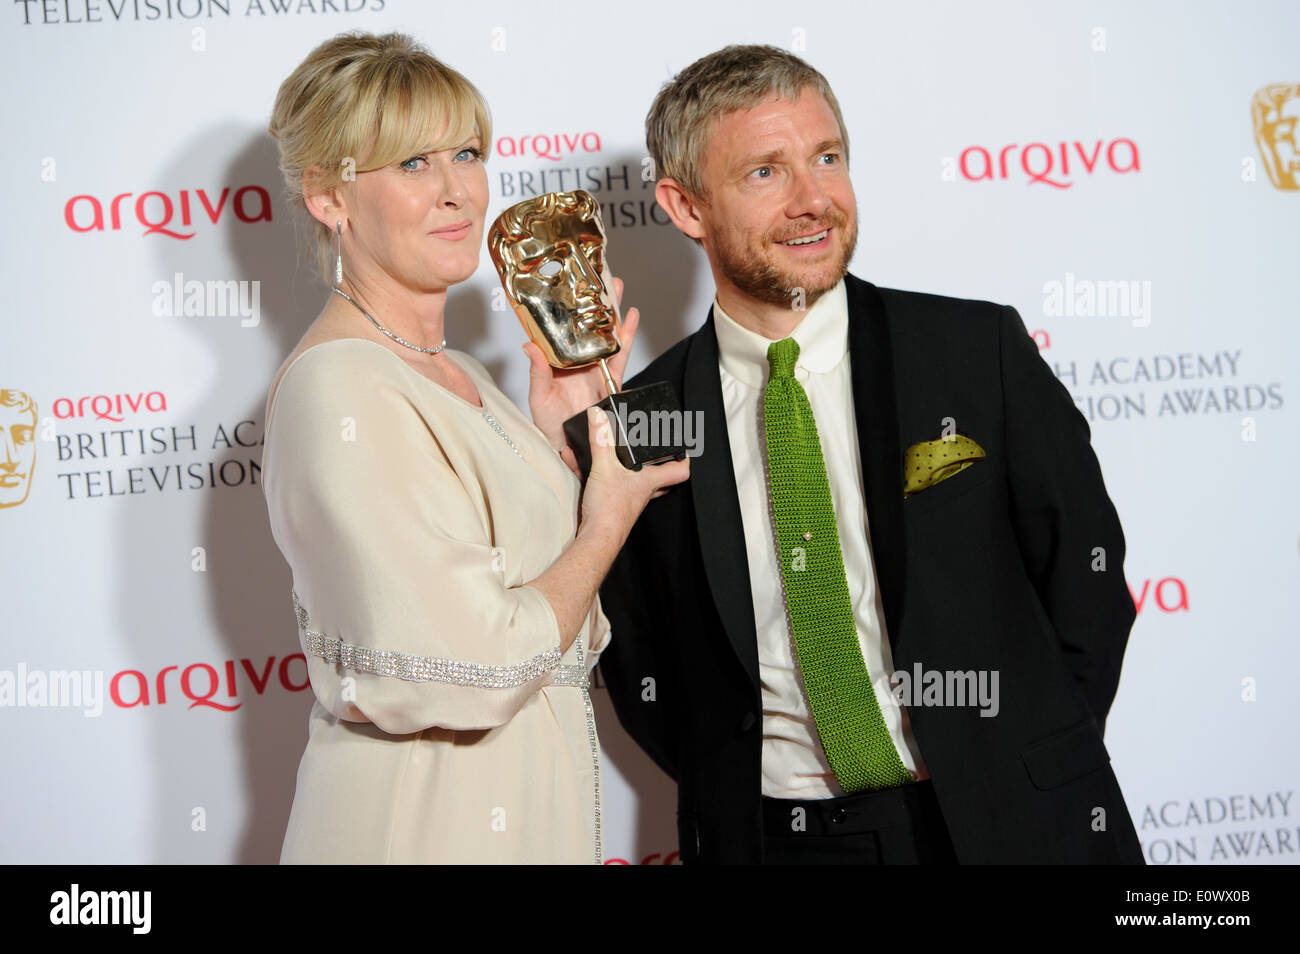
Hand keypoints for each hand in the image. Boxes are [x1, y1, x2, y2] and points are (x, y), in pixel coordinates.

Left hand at [524, 276, 639, 477]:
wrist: (569, 448)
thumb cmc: (549, 427)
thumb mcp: (538, 398)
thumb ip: (537, 372)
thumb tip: (529, 346)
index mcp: (557, 362)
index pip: (561, 329)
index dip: (565, 307)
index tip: (568, 286)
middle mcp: (577, 362)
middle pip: (587, 326)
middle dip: (595, 302)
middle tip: (600, 276)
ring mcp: (594, 370)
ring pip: (606, 335)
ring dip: (612, 312)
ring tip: (617, 288)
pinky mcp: (609, 381)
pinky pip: (620, 356)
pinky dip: (627, 336)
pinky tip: (632, 318)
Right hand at [578, 406, 689, 537]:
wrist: (596, 538)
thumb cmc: (610, 510)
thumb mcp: (604, 466)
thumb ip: (601, 439)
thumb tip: (598, 417)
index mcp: (649, 480)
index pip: (680, 469)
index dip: (684, 457)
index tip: (683, 447)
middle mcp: (643, 491)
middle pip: (660, 477)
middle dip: (656, 463)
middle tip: (652, 451)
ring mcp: (629, 500)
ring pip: (633, 481)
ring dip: (624, 468)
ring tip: (614, 454)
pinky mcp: (612, 506)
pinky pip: (607, 485)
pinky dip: (595, 473)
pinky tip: (576, 462)